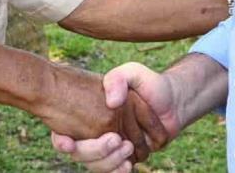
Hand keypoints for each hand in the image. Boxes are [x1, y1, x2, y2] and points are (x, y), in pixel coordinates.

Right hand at [50, 62, 180, 172]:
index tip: (67, 142)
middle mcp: (93, 132)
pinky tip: (127, 166)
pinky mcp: (121, 157)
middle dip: (95, 151)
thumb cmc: (150, 84)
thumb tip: (111, 103)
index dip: (60, 141)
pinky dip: (117, 171)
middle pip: (80, 153)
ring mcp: (106, 146)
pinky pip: (111, 171)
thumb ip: (118, 79)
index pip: (63, 131)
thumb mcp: (132, 72)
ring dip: (108, 162)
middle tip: (116, 139)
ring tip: (129, 148)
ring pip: (95, 165)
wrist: (173, 102)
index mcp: (88, 113)